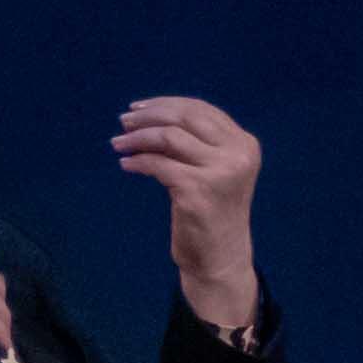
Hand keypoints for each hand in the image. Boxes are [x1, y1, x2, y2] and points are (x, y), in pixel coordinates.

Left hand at [113, 95, 264, 332]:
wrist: (220, 258)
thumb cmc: (212, 213)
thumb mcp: (213, 169)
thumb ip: (196, 142)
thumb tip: (148, 115)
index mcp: (244, 144)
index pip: (200, 110)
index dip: (166, 104)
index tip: (139, 108)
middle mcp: (237, 154)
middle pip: (185, 118)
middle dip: (149, 116)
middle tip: (123, 122)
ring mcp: (220, 172)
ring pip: (169, 137)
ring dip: (138, 137)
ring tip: (118, 143)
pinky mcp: (198, 191)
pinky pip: (158, 165)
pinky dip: (138, 162)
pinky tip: (126, 165)